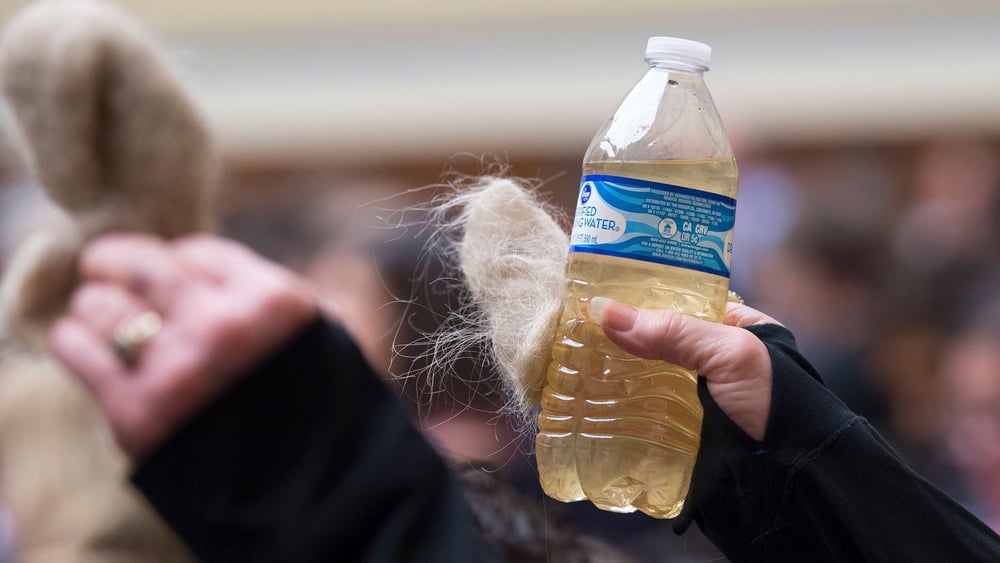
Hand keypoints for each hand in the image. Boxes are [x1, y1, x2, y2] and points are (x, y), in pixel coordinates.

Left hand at [48, 234, 318, 458]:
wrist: (310, 489)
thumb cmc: (318, 405)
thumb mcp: (322, 332)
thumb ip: (273, 295)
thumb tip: (213, 268)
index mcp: (272, 302)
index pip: (195, 252)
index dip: (174, 259)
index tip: (166, 272)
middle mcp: (222, 327)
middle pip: (141, 267)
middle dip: (113, 261)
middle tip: (101, 265)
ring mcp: (178, 369)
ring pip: (102, 305)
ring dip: (93, 303)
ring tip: (96, 310)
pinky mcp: (137, 412)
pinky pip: (79, 350)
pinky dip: (72, 338)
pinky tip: (78, 338)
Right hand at [589, 297, 778, 441]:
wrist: (792, 478)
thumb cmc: (776, 403)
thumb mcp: (730, 354)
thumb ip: (674, 331)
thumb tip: (605, 310)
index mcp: (738, 330)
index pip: (683, 303)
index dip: (645, 298)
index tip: (601, 294)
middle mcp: (716, 364)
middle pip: (659, 344)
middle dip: (622, 341)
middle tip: (577, 332)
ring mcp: (697, 402)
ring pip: (648, 382)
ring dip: (615, 379)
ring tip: (572, 367)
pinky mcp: (683, 436)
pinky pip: (647, 418)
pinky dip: (621, 413)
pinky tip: (590, 405)